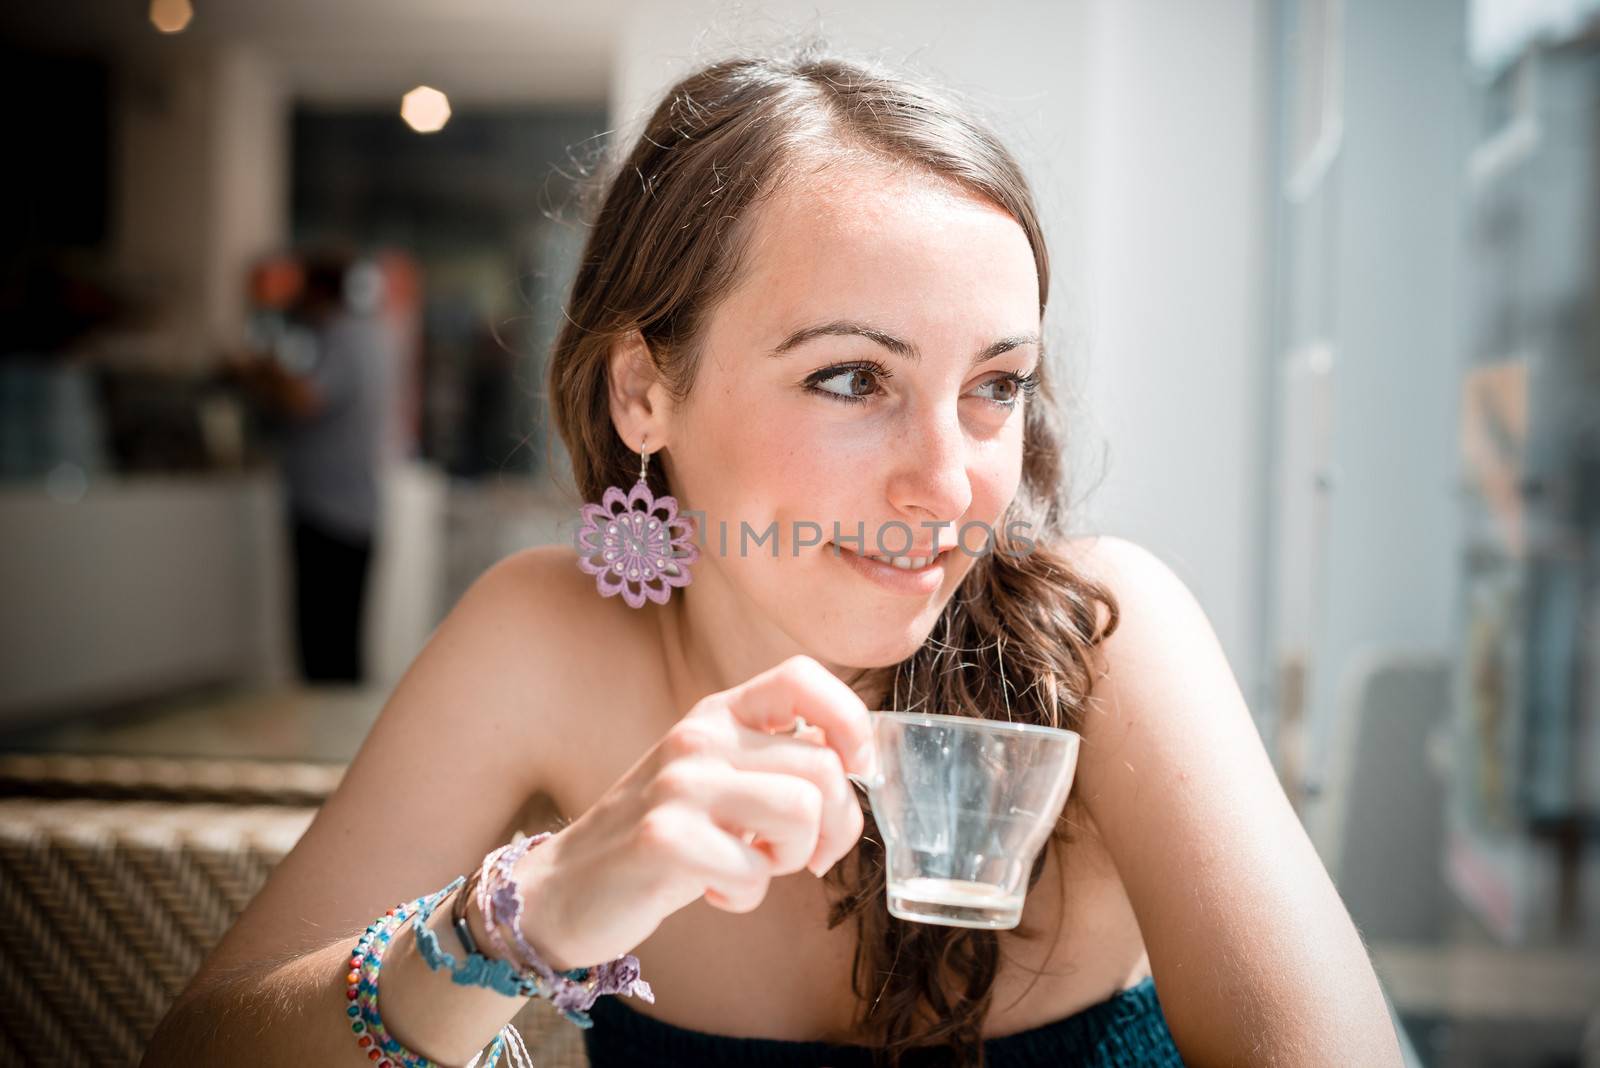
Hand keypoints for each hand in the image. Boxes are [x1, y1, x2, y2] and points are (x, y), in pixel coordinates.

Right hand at [510, 654, 875, 969]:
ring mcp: (678, 785)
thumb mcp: (717, 780)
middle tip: (801, 857)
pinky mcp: (663, 839)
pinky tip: (713, 891)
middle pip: (823, 766)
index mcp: (717, 714)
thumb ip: (777, 763)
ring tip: (751, 867)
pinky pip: (754, 870)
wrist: (564, 888)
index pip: (803, 676)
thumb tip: (854, 763)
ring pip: (802, 811)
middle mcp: (698, 737)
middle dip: (834, 827)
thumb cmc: (664, 838)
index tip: (854, 770)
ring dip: (790, 859)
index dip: (849, 721)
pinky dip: (746, 895)